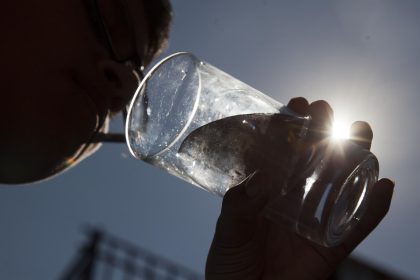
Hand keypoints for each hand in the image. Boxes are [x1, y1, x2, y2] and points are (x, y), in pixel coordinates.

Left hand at [205, 98, 393, 279]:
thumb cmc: (230, 266)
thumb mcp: (228, 231)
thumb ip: (238, 205)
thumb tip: (258, 179)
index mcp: (267, 192)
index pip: (282, 154)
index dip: (290, 129)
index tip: (295, 106)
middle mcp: (294, 200)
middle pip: (314, 162)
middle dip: (322, 133)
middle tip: (323, 111)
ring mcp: (315, 220)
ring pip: (340, 185)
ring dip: (354, 158)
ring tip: (361, 132)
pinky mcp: (331, 246)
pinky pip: (357, 226)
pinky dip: (373, 208)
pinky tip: (385, 185)